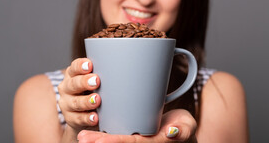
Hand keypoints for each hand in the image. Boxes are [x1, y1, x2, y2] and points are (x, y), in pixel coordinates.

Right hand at [58, 58, 100, 136]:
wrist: (84, 114)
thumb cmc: (92, 91)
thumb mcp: (93, 81)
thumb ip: (100, 75)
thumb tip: (118, 68)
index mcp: (72, 75)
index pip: (74, 67)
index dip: (81, 66)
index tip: (90, 65)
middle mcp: (67, 87)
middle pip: (73, 84)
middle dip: (84, 82)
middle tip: (96, 81)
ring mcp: (66, 103)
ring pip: (75, 102)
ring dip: (86, 101)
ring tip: (97, 100)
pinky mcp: (70, 118)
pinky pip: (78, 118)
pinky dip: (87, 118)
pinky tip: (95, 117)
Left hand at [77, 109, 196, 142]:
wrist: (181, 131)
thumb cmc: (183, 128)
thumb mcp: (186, 128)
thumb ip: (180, 132)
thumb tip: (170, 133)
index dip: (112, 142)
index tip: (96, 140)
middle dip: (99, 142)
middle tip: (81, 138)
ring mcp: (137, 140)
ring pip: (115, 141)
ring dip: (98, 140)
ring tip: (81, 136)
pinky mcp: (134, 134)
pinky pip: (118, 136)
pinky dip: (104, 135)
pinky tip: (91, 132)